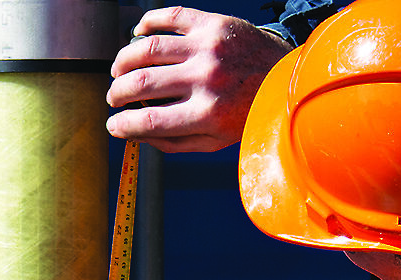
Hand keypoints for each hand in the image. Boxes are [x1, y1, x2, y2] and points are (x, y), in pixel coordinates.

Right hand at [106, 7, 294, 152]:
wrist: (287, 78)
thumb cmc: (248, 113)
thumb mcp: (215, 140)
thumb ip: (173, 141)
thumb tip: (134, 135)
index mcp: (208, 113)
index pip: (148, 121)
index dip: (122, 125)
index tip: (113, 124)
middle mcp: (207, 78)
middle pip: (140, 83)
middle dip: (117, 93)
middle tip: (114, 97)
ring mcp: (209, 47)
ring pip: (146, 48)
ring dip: (123, 61)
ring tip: (119, 69)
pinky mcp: (213, 23)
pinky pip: (168, 17)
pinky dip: (146, 25)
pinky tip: (137, 36)